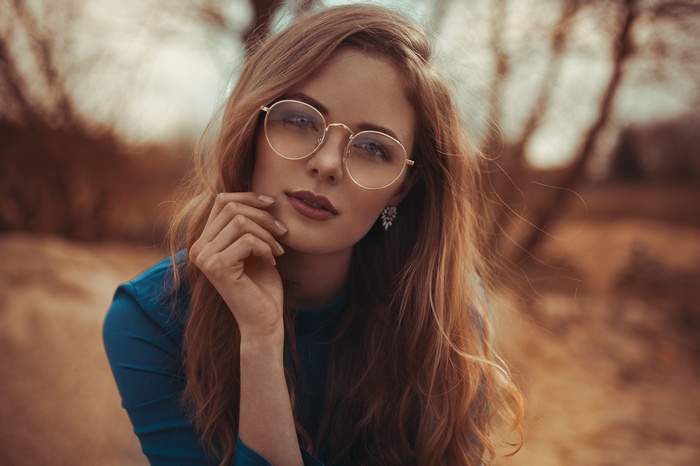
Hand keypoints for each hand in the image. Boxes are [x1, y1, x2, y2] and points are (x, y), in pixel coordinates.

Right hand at [189, 192, 287, 339]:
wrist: (264, 319)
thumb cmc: (263, 284)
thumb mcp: (256, 246)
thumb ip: (250, 223)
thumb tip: (262, 194)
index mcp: (204, 241)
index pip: (222, 201)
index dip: (249, 197)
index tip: (272, 204)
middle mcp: (198, 248)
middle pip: (231, 207)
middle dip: (263, 216)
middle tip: (283, 233)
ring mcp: (204, 258)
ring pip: (241, 222)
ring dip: (267, 234)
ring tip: (278, 251)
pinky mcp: (217, 267)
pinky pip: (248, 240)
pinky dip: (266, 248)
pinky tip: (271, 263)